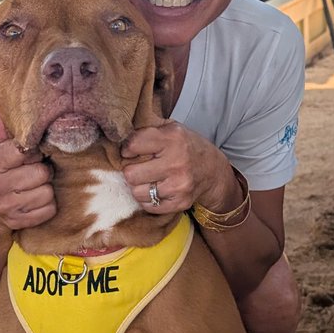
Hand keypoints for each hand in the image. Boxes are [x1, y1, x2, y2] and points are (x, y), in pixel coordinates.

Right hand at [0, 110, 55, 231]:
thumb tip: (2, 109)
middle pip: (40, 172)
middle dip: (44, 170)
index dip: (35, 151)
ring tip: (38, 185)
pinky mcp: (19, 222)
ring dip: (47, 188)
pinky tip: (38, 200)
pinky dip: (48, 205)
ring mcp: (6, 206)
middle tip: (38, 171)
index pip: (23, 149)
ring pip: (47, 192)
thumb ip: (4, 131)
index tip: (33, 154)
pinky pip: (49, 210)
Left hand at [121, 121, 237, 214]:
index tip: (131, 152)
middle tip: (138, 168)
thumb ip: (148, 126)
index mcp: (173, 138)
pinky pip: (149, 206)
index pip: (133, 144)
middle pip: (131, 173)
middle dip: (131, 171)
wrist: (213, 171)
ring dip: (138, 187)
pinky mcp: (180, 203)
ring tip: (146, 180)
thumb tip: (120, 129)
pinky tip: (155, 190)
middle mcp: (176, 162)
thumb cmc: (186, 147)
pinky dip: (148, 200)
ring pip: (137, 192)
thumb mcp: (172, 128)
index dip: (127, 149)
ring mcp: (179, 185)